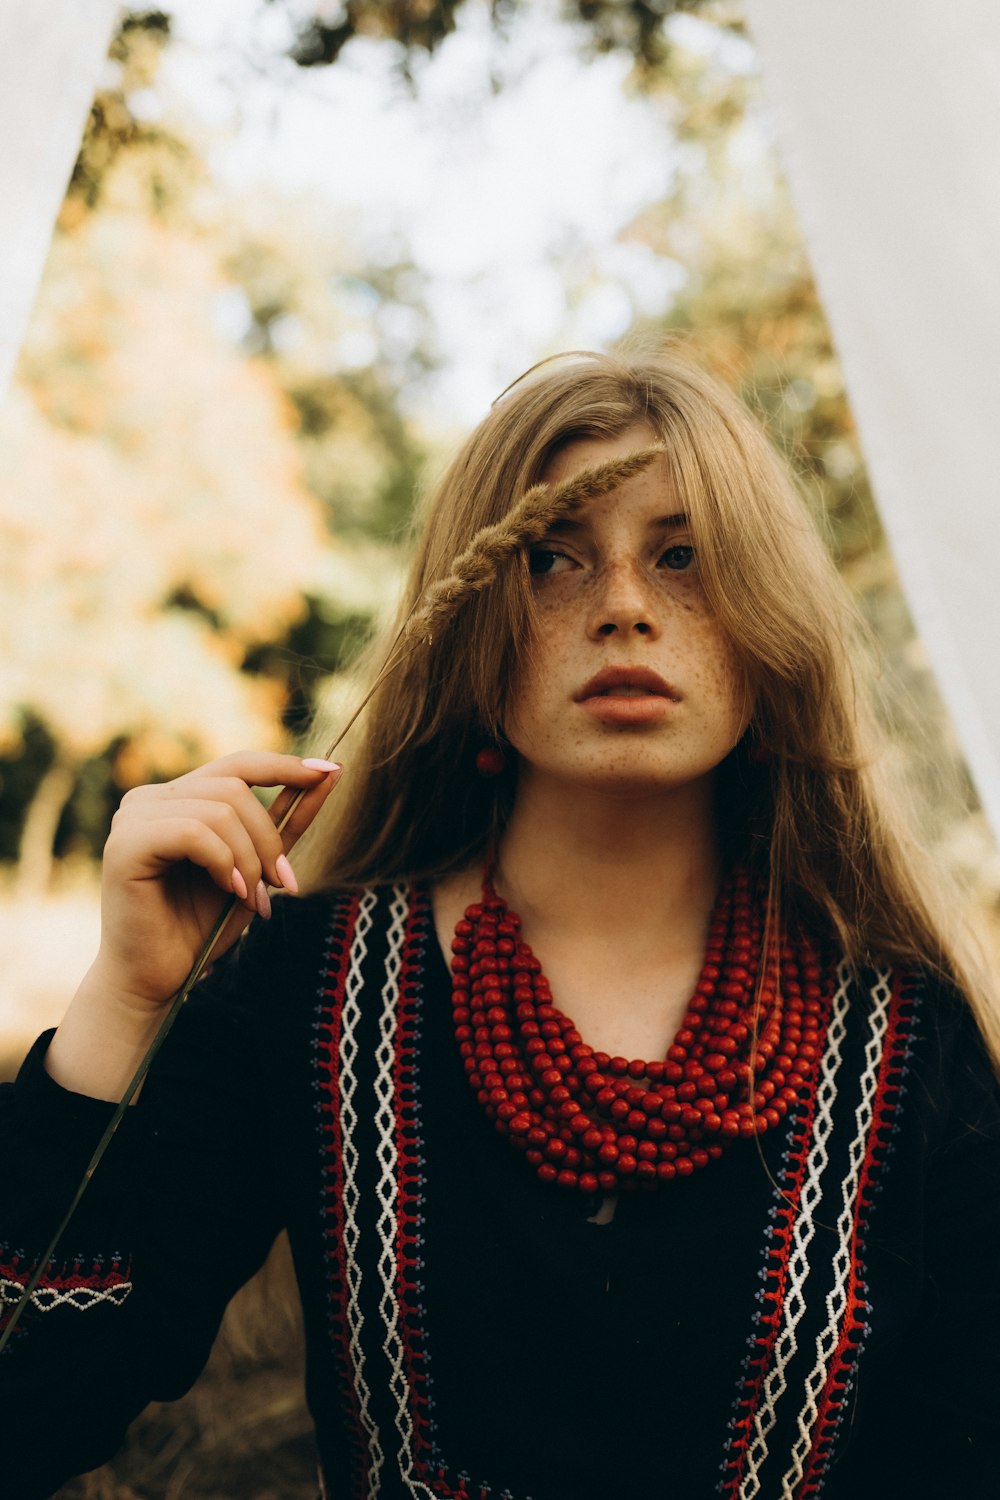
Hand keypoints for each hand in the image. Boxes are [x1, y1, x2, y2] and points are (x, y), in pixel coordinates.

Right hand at [93, 752, 341, 1012]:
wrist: (157, 978)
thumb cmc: (201, 926)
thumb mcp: (256, 866)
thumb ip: (284, 820)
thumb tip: (328, 773)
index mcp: (177, 798)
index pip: (237, 764)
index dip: (284, 765)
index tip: (329, 771)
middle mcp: (150, 799)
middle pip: (234, 788)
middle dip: (268, 837)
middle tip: (281, 883)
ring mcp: (133, 817)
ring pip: (219, 810)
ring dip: (249, 859)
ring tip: (251, 896)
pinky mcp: (125, 844)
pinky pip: (194, 832)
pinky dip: (223, 862)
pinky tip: (229, 889)